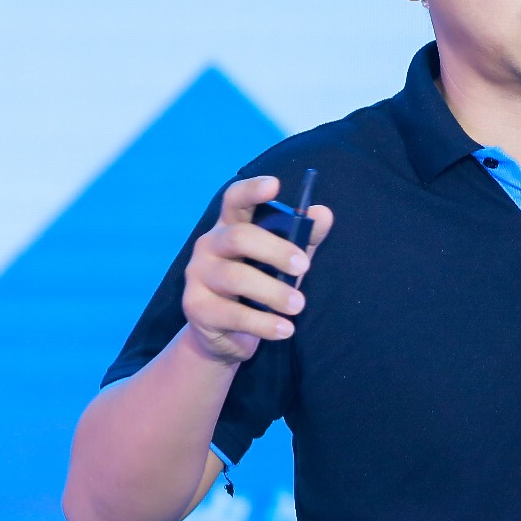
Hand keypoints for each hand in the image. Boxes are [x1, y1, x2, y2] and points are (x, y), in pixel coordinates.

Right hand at [180, 175, 333, 363]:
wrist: (226, 336)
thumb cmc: (259, 289)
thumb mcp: (284, 262)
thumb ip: (303, 239)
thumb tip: (324, 214)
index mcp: (230, 226)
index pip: (235, 199)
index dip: (252, 190)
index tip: (275, 184)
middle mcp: (209, 245)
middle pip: (239, 237)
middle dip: (275, 250)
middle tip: (304, 267)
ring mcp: (198, 276)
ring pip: (235, 277)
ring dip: (273, 292)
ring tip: (299, 305)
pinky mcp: (196, 307)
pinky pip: (232, 314)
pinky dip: (263, 323)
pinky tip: (285, 329)